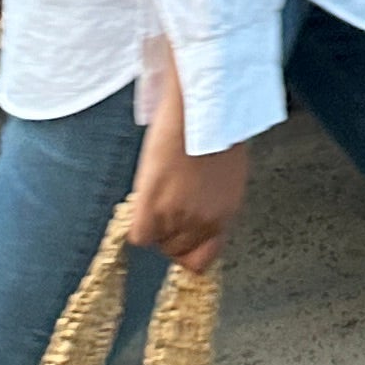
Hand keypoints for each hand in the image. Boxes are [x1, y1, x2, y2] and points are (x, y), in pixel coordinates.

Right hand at [125, 49, 251, 270]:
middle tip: (163, 206)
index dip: (188, 248)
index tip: (180, 237)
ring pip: (157, 241)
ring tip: (156, 194)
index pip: (203, 259)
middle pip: (176, 251)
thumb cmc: (217, 126)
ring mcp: (179, 215)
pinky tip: (142, 201)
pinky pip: (139, 234)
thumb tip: (198, 209)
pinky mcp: (154, 204)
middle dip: (168, 232)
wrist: (203, 104)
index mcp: (226, 214)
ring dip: (153, 222)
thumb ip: (214, 201)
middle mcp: (205, 221)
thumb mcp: (227, 173)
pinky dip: (136, 223)